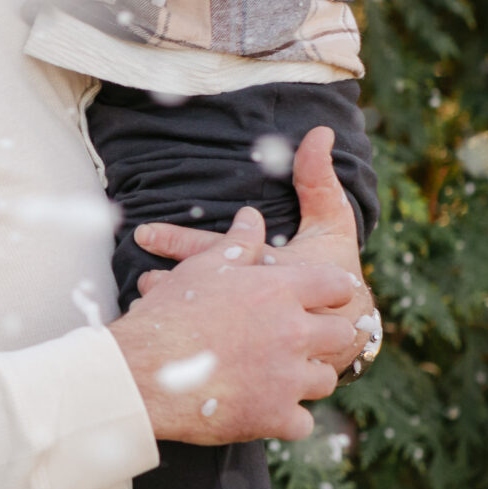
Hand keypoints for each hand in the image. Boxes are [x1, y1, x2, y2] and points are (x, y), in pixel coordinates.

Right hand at [108, 203, 357, 443]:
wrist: (142, 370)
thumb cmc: (169, 314)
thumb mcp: (203, 269)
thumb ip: (238, 244)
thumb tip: (252, 218)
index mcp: (280, 290)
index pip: (336, 285)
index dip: (332, 291)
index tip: (323, 299)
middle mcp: (293, 332)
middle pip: (340, 333)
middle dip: (324, 336)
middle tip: (300, 341)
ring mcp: (288, 378)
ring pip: (326, 379)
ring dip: (308, 377)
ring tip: (282, 375)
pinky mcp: (275, 417)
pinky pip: (303, 422)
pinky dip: (287, 418)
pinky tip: (269, 410)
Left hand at [131, 125, 376, 373]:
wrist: (350, 328)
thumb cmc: (335, 268)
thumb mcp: (333, 224)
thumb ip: (318, 180)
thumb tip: (319, 132)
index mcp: (271, 267)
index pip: (218, 249)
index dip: (179, 240)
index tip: (143, 233)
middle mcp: (257, 301)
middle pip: (201, 290)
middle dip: (165, 285)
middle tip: (137, 279)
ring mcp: (253, 332)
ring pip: (202, 322)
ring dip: (170, 311)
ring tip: (142, 301)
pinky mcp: (251, 355)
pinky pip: (211, 349)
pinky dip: (184, 340)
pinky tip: (158, 332)